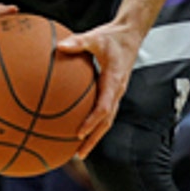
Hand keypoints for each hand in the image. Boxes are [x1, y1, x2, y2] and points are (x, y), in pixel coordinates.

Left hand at [56, 20, 141, 158]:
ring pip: (106, 121)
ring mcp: (116, 93)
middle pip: (106, 122)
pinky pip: (103, 112)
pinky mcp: (112, 92)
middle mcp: (117, 91)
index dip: (92, 121)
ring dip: (94, 136)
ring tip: (78, 151)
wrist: (129, 36)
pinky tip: (78, 129)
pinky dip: (93, 124)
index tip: (79, 132)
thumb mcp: (95, 37)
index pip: (104, 107)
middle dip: (93, 139)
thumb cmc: (111, 37)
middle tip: (78, 154)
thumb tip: (60, 46)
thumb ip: (79, 42)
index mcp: (114, 81)